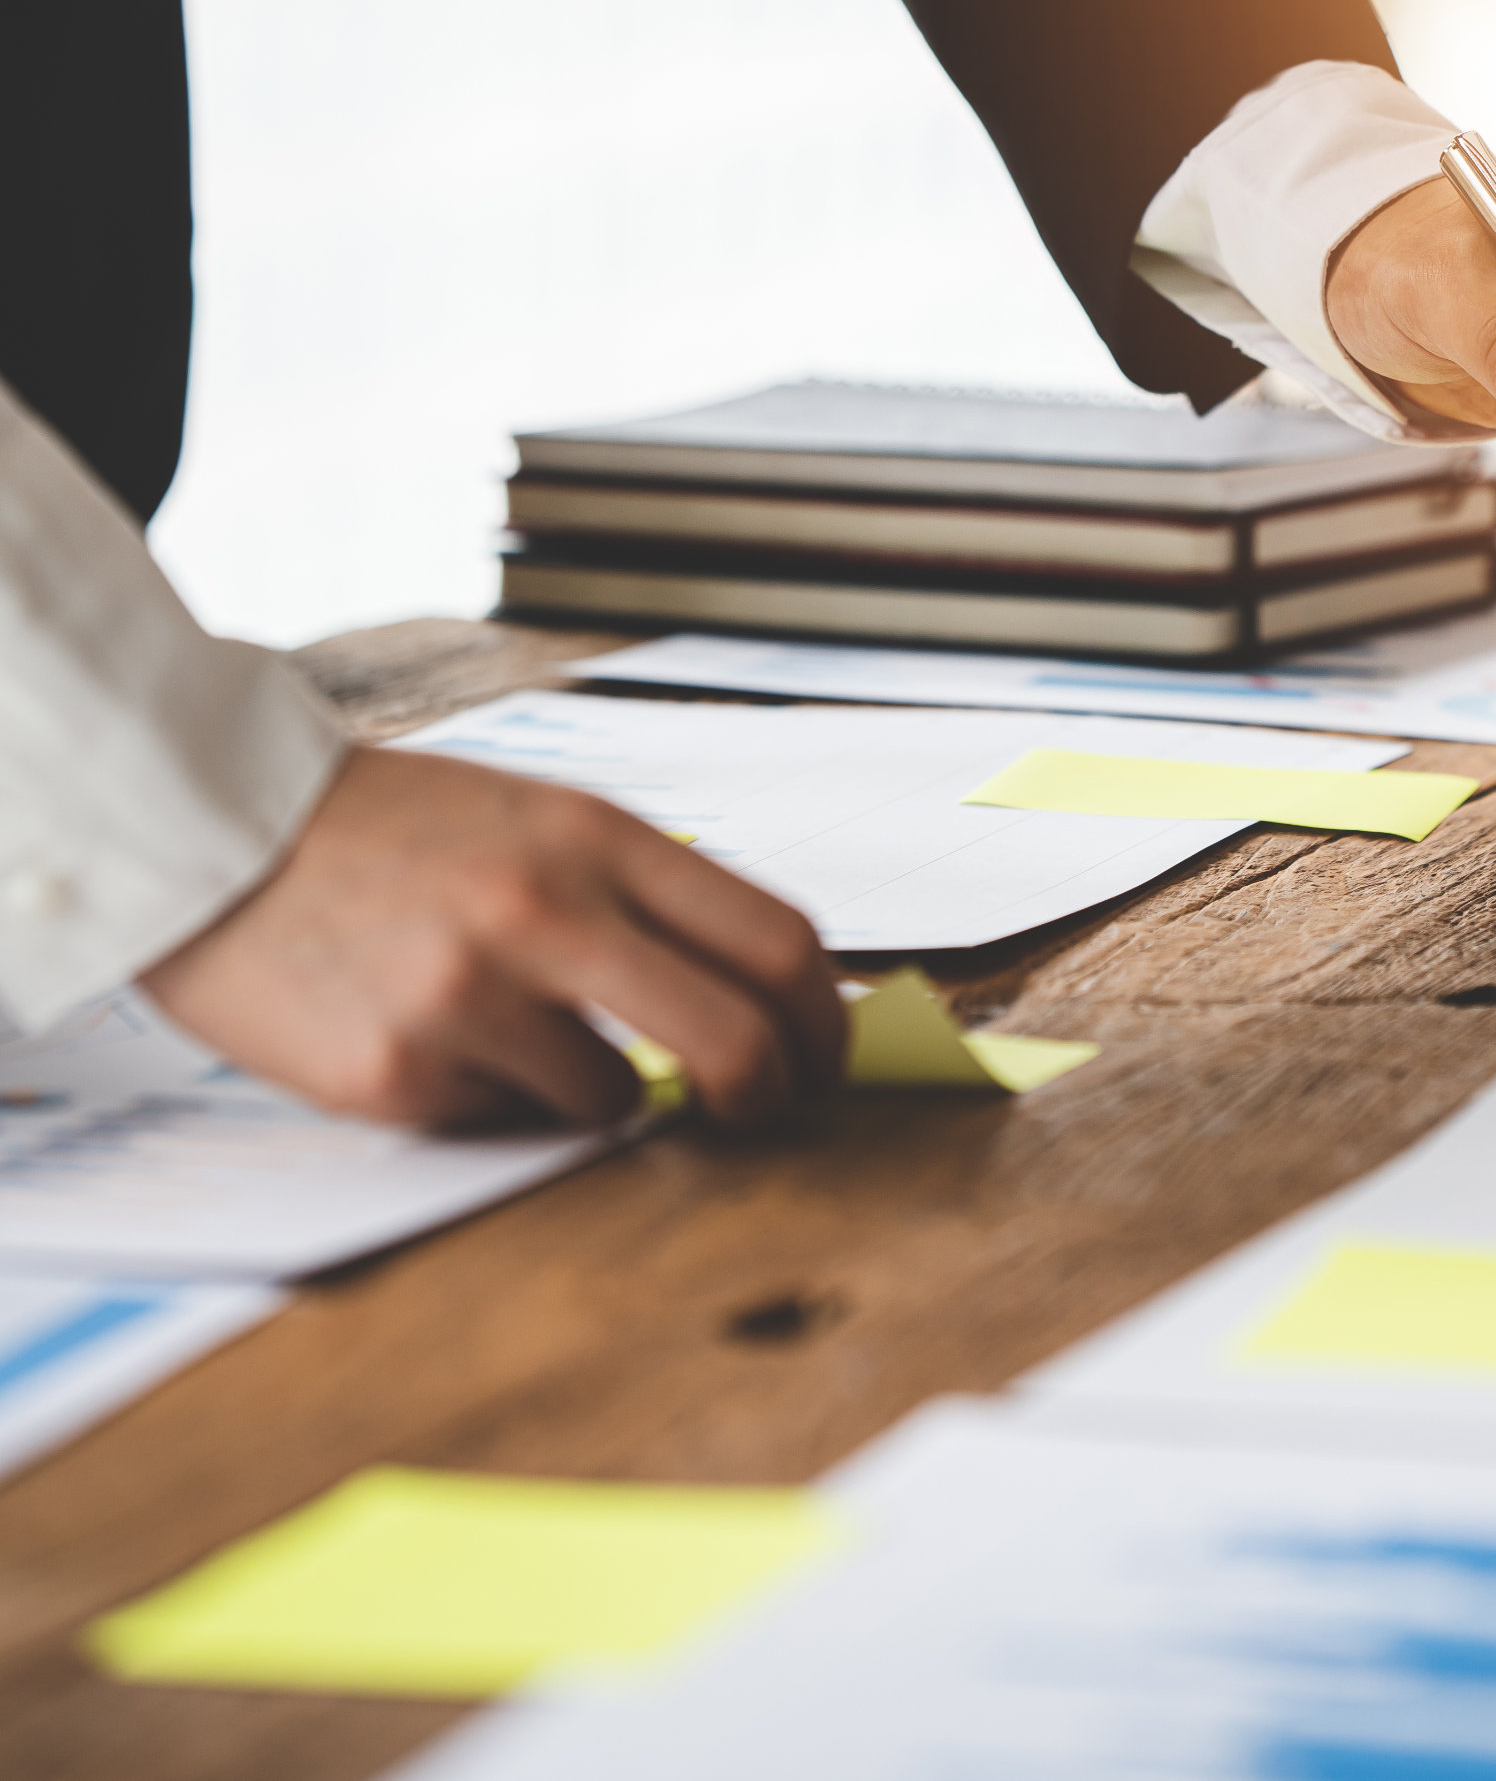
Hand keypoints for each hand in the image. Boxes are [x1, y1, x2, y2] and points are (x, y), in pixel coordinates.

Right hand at [141, 744, 844, 1131]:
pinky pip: (500, 1123)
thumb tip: (759, 997)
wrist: (224, 833)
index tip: (820, 1058)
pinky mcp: (400, 1077)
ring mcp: (473, 997)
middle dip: (766, 1095)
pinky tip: (425, 1032)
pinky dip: (488, 1098)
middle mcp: (548, 910)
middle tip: (753, 1111)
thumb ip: (642, 898)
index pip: (774, 941)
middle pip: (735, 1040)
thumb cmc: (400, 831)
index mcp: (598, 835)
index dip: (821, 1022)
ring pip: (611, 1102)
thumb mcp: (541, 821)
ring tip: (506, 1024)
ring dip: (587, 1088)